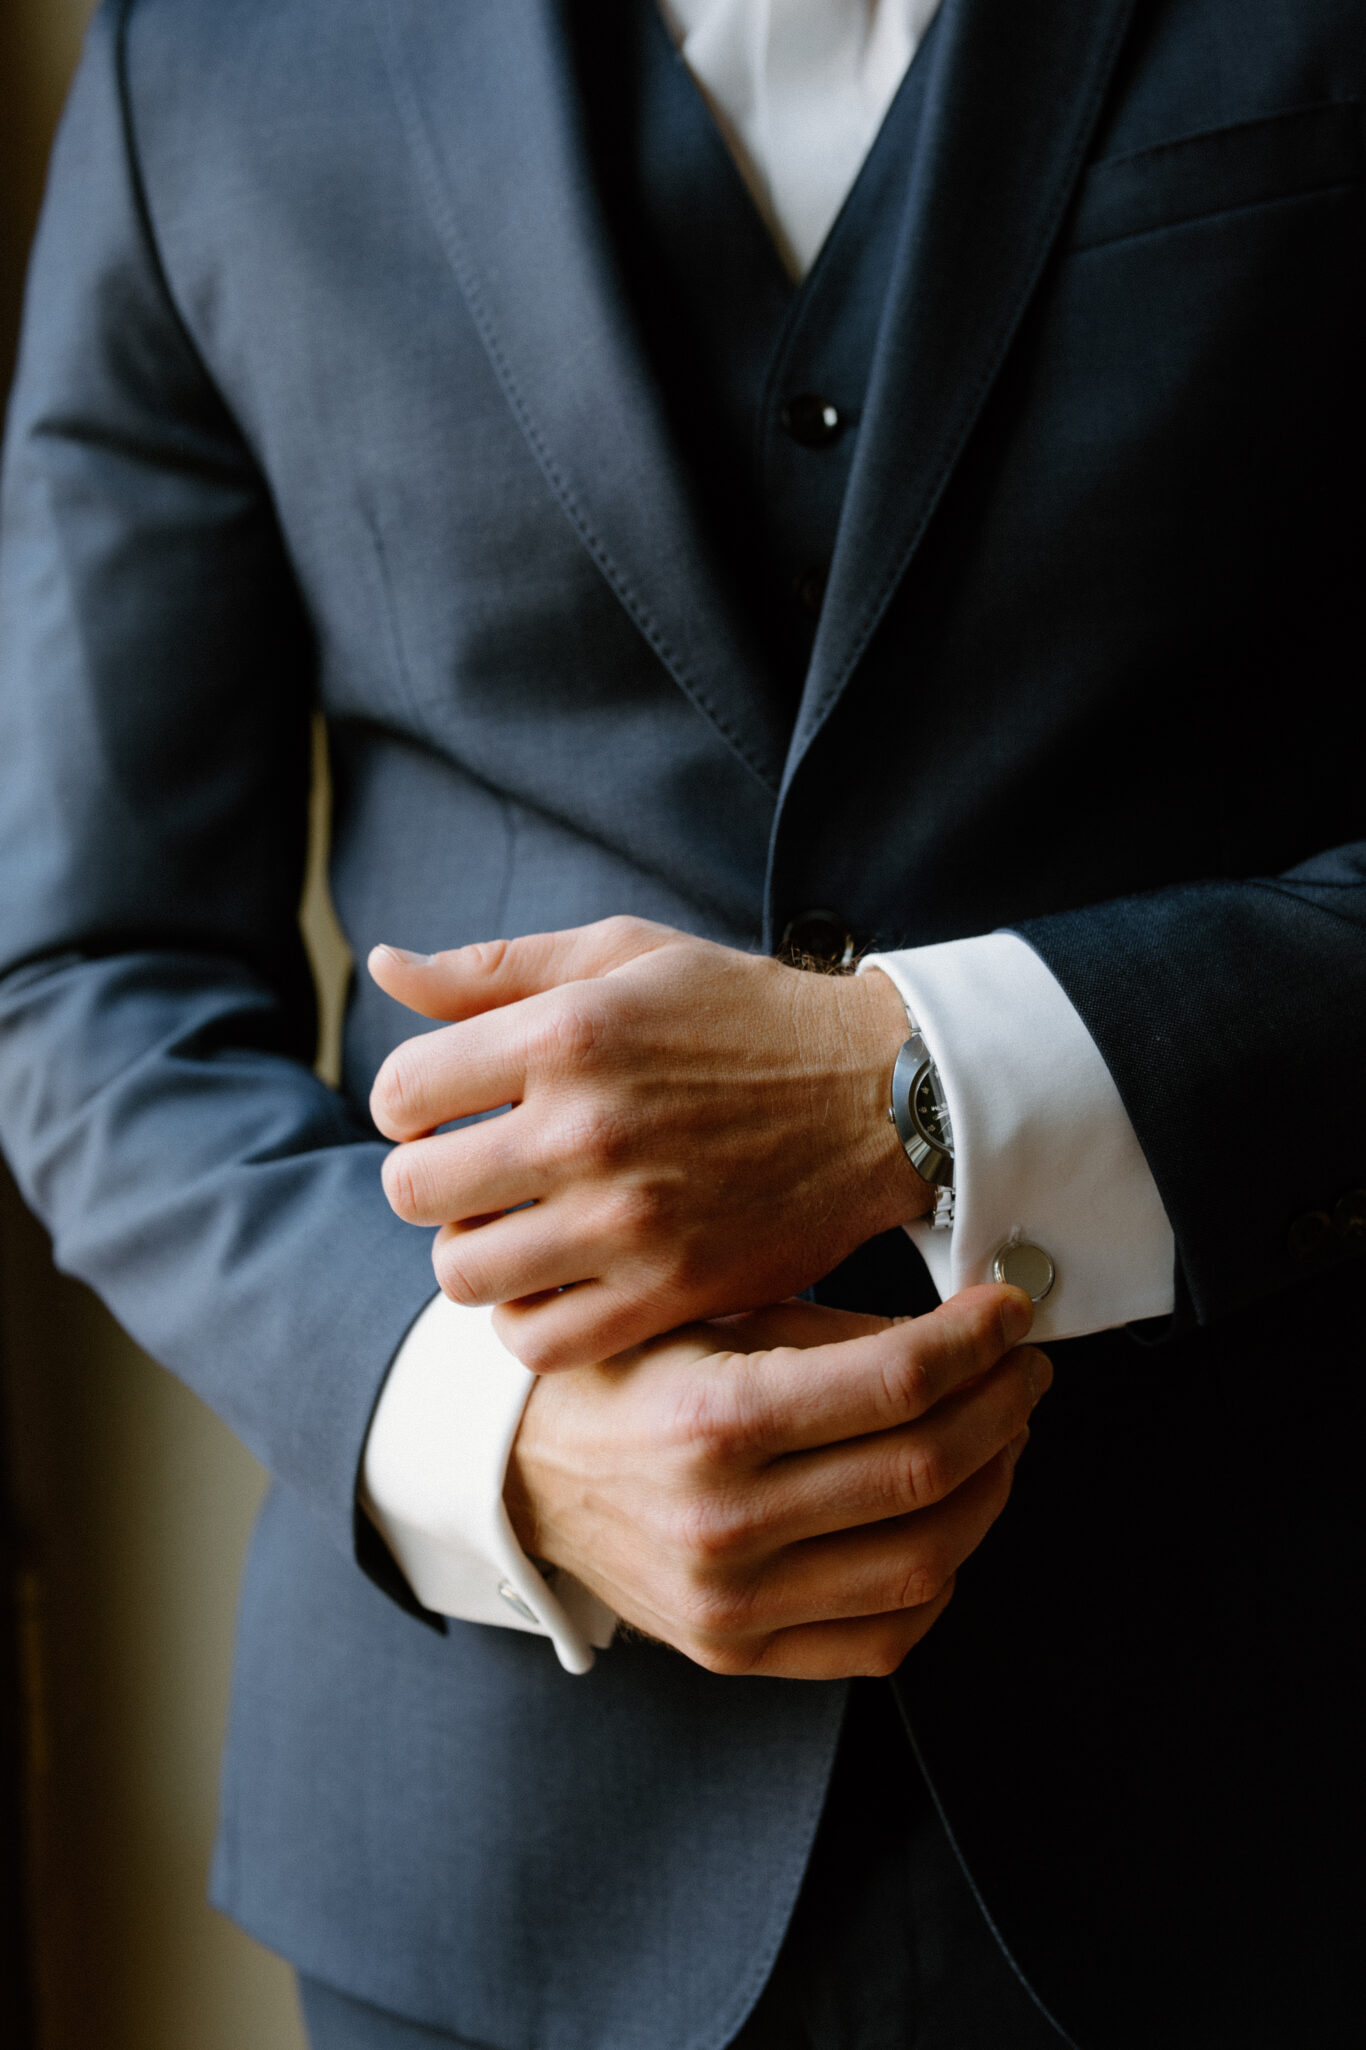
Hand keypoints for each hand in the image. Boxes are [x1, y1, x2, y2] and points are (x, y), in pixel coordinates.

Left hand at [369, 916, 924, 1370]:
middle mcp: (587, 1128)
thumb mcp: (623, 957)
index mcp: (566, 1033)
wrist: (881, 1094)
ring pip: (463, 1275)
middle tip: (473, 1175)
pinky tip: (557, 1283)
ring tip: (514, 1230)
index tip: (447, 1110)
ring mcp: (629, 1220)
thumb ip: (494, 968)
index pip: (399, 1094)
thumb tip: (382, 965)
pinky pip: (540, 1342)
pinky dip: (529, 1321)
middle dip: (428, 1181)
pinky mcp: (672, 1291)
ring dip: (474, 1255)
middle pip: (412, 1191)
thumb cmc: (740, 1015)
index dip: (408, 1105)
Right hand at [503, 1284, 1049, 1679]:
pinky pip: (885, 1638)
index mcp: (713, 1419)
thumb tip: (960, 1339)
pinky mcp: (738, 1654)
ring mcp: (733, 1603)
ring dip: (991, 1489)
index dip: (979, 1343)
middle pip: (924, 1470)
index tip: (1012, 1313)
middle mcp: (724, 1521)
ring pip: (926, 1560)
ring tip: (1001, 1436)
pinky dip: (940, 1578)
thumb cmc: (626, 1377)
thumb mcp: (709, 1318)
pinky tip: (947, 1519)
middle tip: (1023, 1369)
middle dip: (1004, 1407)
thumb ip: (833, 1334)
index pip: (896, 1384)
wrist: (524, 1472)